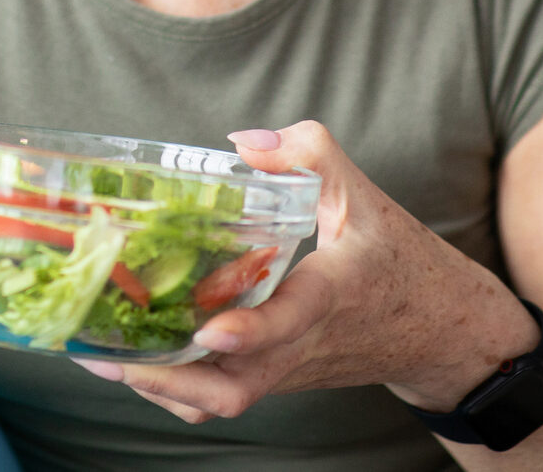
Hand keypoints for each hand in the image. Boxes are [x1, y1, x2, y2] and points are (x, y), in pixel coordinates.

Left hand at [74, 121, 537, 422]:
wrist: (443, 333)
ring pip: (221, 401)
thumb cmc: (402, 261)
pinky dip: (176, 388)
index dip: (249, 333)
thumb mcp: (366, 196)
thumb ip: (311, 154)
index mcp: (332, 296)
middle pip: (236, 387)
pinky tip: (135, 361)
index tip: (208, 329)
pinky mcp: (278, 379)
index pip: (290, 322)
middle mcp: (305, 345)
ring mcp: (288, 370)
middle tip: (108, 354)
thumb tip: (242, 141)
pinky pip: (221, 397)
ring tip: (98, 357)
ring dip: (160, 387)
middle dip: (168, 378)